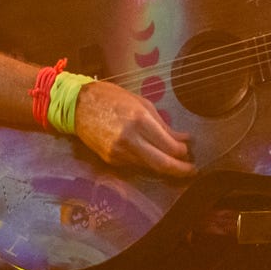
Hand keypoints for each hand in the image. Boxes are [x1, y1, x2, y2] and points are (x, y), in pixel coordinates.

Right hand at [73, 80, 195, 176]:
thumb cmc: (113, 98)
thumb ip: (164, 126)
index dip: (182, 153)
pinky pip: (135, 165)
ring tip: (174, 162)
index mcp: (140, 121)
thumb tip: (184, 139)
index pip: (169, 147)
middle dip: (180, 170)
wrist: (79, 105)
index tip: (189, 152)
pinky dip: (147, 162)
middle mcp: (129, 140)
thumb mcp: (143, 105)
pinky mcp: (110, 160)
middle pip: (161, 164)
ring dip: (164, 166)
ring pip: (149, 167)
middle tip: (192, 171)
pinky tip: (152, 156)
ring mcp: (118, 153)